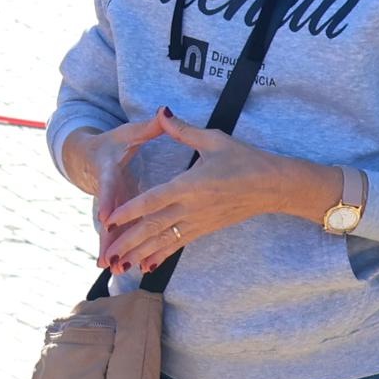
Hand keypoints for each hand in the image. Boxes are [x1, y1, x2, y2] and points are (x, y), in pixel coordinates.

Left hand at [97, 112, 341, 277]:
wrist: (272, 186)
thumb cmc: (244, 160)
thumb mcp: (214, 139)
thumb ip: (183, 130)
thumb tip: (161, 112)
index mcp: (190, 184)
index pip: (153, 200)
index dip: (130, 210)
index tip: (109, 220)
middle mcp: (191, 207)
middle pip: (153, 227)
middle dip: (128, 241)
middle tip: (106, 254)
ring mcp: (198, 221)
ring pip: (164, 240)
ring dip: (140, 253)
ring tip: (119, 265)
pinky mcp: (205, 229)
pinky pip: (178, 244)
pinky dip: (161, 255)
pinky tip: (146, 266)